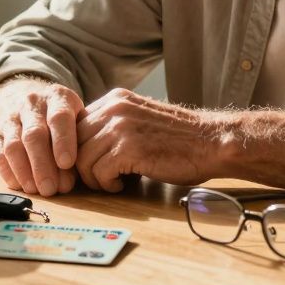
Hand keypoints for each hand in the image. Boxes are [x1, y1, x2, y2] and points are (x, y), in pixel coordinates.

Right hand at [0, 77, 83, 196]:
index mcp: (57, 97)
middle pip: (34, 135)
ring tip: (36, 190)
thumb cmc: (64, 121)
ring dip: (25, 172)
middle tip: (50, 188)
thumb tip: (69, 179)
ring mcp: (11, 117)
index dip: (63, 141)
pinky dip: (8, 173)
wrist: (33, 104)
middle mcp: (32, 103)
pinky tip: (20, 186)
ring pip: (14, 146)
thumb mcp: (78, 120)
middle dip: (42, 165)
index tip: (67, 163)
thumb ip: (78, 144)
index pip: (59, 117)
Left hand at [75, 89, 220, 191]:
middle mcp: (114, 108)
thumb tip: (82, 147)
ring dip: (94, 178)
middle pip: (73, 142)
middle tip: (98, 179)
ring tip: (112, 182)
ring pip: (81, 159)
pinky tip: (122, 185)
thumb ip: (113, 124)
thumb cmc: (179, 139)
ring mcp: (120, 127)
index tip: (89, 165)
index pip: (75, 124)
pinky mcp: (128, 149)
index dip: (77, 149)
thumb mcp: (139, 119)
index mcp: (115, 99)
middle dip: (81, 166)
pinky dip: (107, 184)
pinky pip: (99, 172)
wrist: (211, 143)